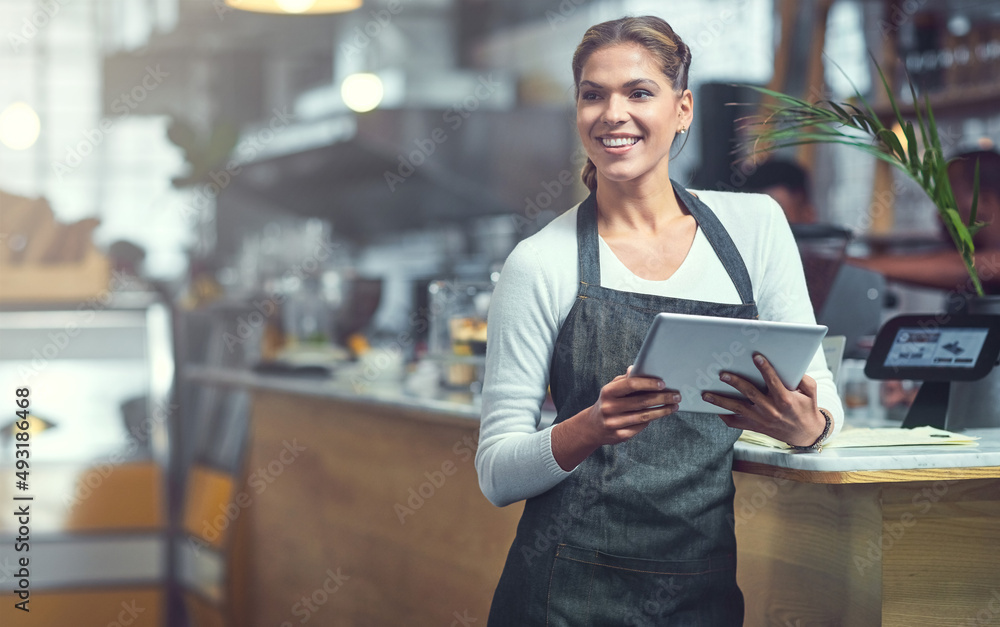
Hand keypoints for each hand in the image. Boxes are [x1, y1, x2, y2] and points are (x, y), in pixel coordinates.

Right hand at [583, 366, 680, 445]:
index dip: (648, 383)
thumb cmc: (608, 402)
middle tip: (677, 395)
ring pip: (644, 416)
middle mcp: (609, 407)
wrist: (593, 426)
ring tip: (674, 406)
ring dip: (662, 410)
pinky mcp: (620, 435)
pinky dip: (652, 420)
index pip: (630, 384)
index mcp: (608, 392)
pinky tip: (661, 414)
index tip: (664, 383)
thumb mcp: (612, 389)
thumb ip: (625, 379)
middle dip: (662, 398)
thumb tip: (636, 368)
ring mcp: (614, 423)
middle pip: (641, 401)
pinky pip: (641, 427)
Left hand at [701, 353, 825, 446]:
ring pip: (737, 409)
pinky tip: (714, 410)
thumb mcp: (810, 392)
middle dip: (735, 382)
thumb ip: (803, 379)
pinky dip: (724, 417)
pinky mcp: (755, 426)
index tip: (756, 357)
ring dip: (721, 401)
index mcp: (785, 399)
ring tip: (706, 395)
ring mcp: (761, 419)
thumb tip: (792, 367)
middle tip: (722, 374)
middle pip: (750, 394)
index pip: (773, 381)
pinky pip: (736, 423)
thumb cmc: (806, 408)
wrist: (805, 434)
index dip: (765, 368)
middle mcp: (771, 410)